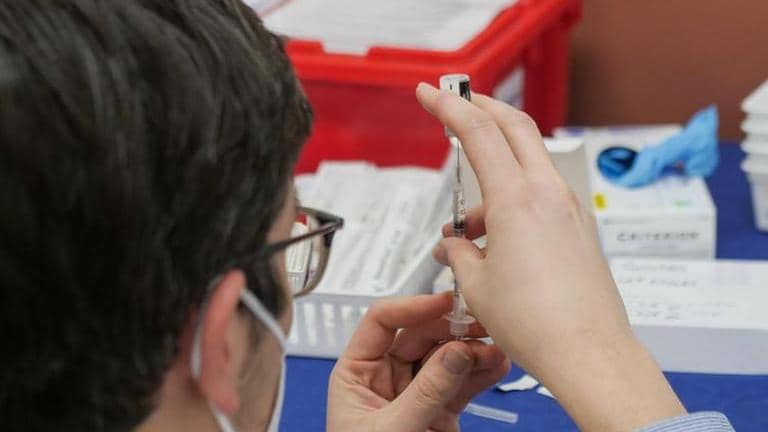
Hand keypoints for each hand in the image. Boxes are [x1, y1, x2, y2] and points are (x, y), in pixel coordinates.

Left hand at [327, 293, 509, 431]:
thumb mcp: (391, 431)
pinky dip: (481, 373)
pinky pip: (461, 384)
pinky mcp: (439, 412)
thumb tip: (455, 352)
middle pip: (420, 335)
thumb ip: (425, 392)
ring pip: (446, 358)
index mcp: (356, 373)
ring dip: (472, 350)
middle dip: (451, 329)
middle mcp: (385, 377)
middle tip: (479, 325)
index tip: (443, 303)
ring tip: (495, 349)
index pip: (381, 322)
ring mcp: (414, 393)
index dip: (412, 307)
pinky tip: (498, 365)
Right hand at [415, 83, 685, 430]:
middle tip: (455, 107)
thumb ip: (458, 254)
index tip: (429, 93)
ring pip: (526, 165)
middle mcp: (547, 194)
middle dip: (482, 110)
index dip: (448, 107)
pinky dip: (512, 202)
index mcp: (516, 199)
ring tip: (465, 230)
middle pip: (514, 126)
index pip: (477, 131)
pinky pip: (540, 197)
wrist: (588, 352)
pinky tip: (494, 243)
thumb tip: (453, 247)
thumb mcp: (476, 285)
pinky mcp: (578, 229)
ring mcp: (569, 209)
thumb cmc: (535, 323)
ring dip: (492, 177)